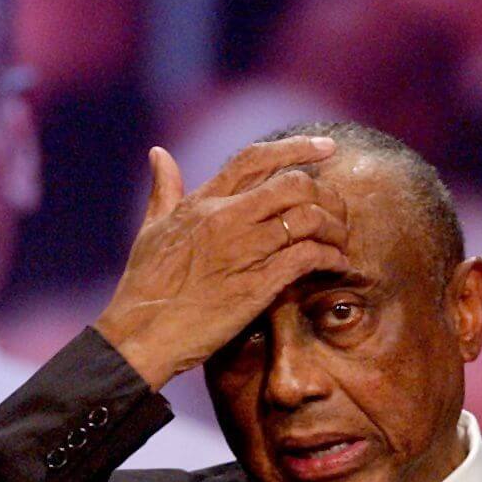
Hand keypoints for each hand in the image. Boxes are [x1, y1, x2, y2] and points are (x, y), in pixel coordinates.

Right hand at [95, 136, 348, 389]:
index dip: (297, 148)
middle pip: (294, 185)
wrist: (139, 334)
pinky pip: (308, 257)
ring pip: (308, 218)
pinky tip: (338, 264)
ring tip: (341, 241)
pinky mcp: (257, 285)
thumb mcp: (150, 228)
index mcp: (203, 201)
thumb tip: (159, 153)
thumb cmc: (142, 286)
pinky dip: (331, 257)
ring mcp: (243, 250)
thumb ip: (163, 189)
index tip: (327, 147)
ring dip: (335, 227)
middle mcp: (226, 218)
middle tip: (339, 209)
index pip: (256, 159)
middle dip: (326, 193)